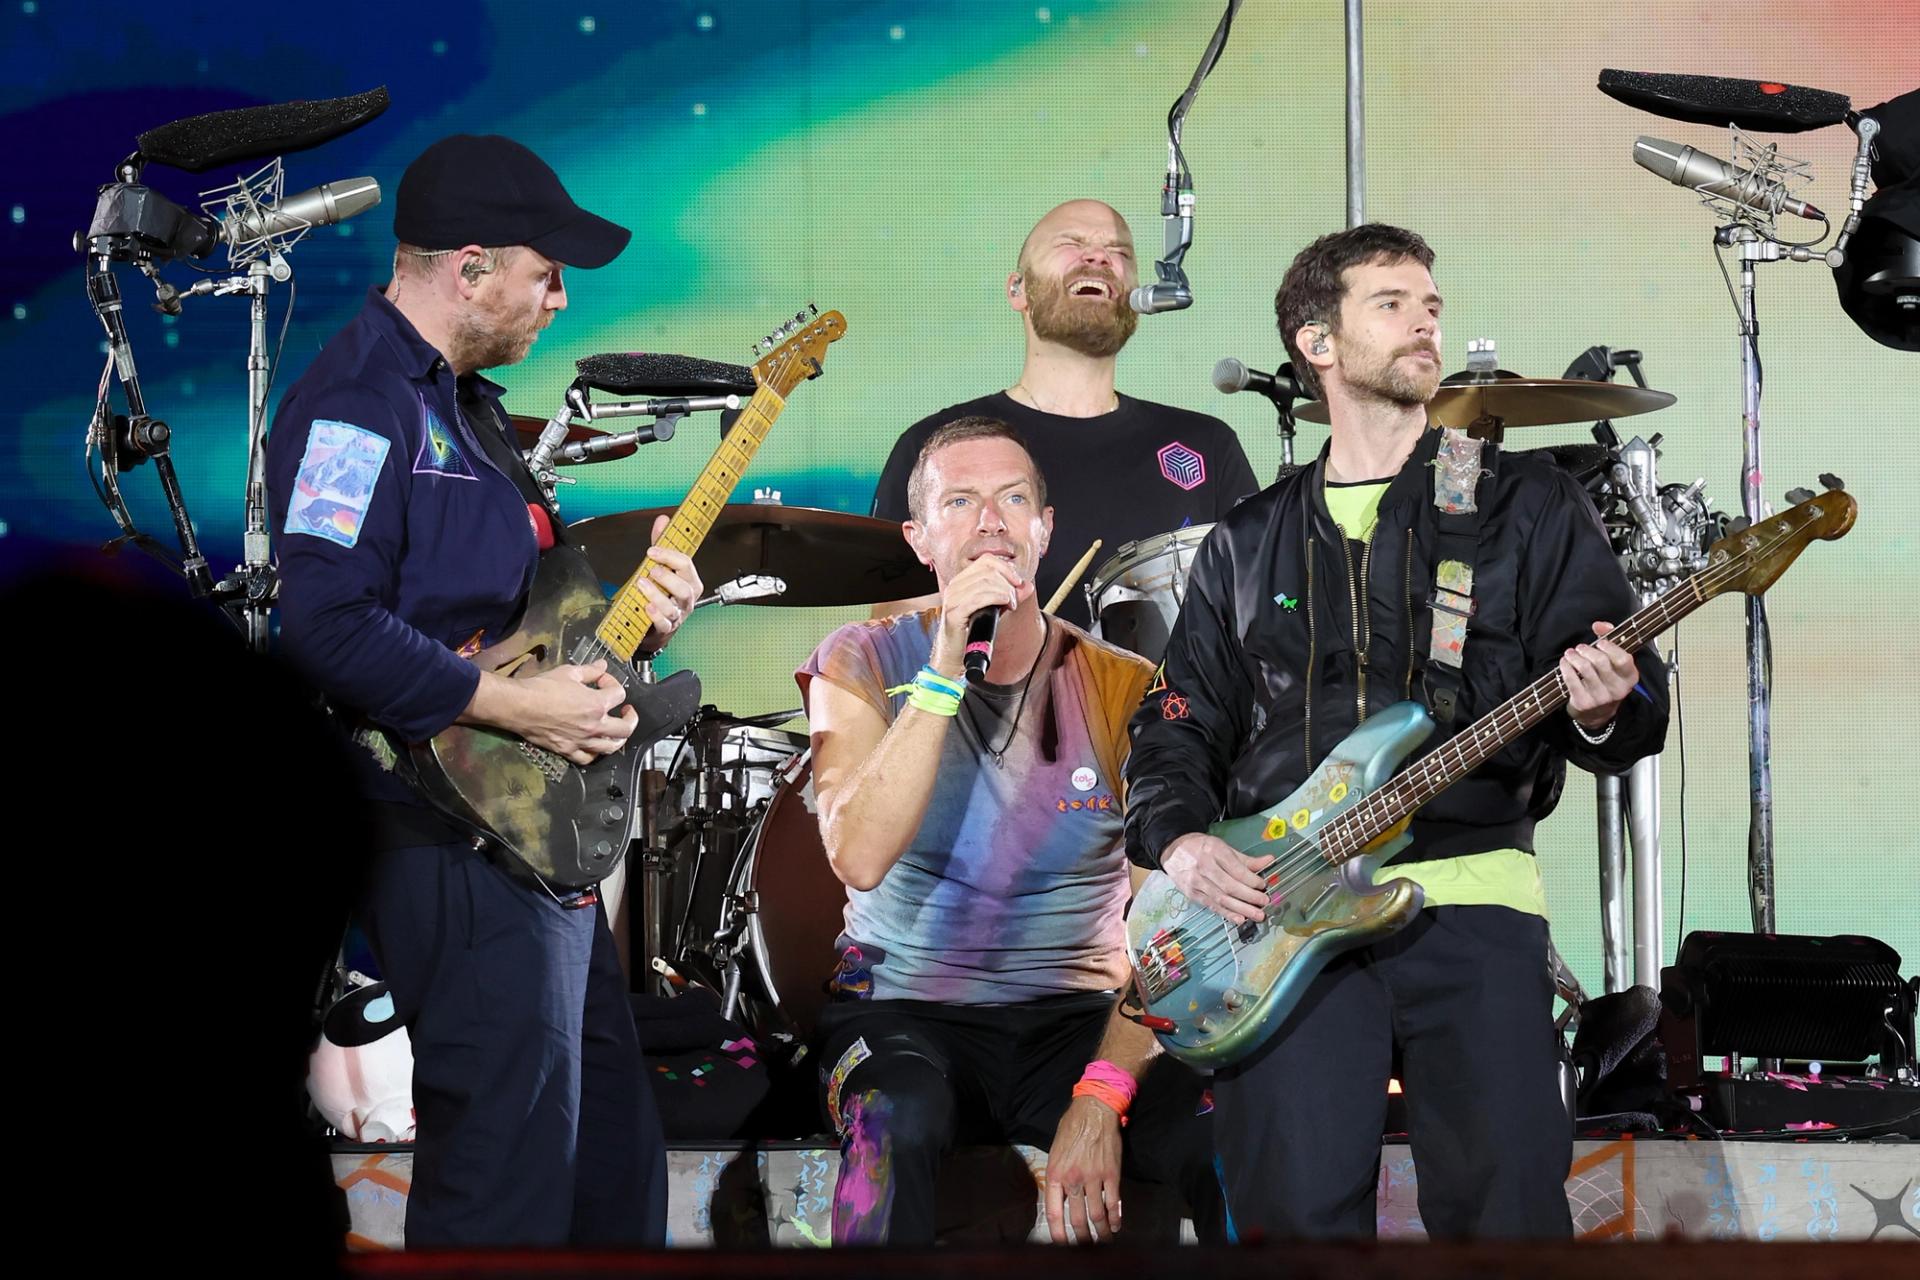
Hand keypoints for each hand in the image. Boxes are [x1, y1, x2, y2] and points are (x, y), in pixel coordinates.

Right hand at [512, 659, 636, 764]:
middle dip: (630, 718)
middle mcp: (594, 725)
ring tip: (617, 731)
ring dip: (618, 738)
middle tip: (627, 711)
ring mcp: (582, 741)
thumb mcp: (569, 672)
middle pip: (625, 728)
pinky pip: (588, 758)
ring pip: (611, 747)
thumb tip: (602, 665)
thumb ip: (590, 671)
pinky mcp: (568, 750)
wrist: (519, 706)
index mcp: (597, 704)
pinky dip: (595, 753)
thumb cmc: (542, 688)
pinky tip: (595, 746)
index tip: (601, 680)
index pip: (619, 695)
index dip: (612, 683)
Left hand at [636, 514, 702, 648]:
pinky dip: (656, 616)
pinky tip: (646, 607)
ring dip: (656, 595)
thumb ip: (662, 544)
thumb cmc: (663, 593)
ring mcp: (678, 615)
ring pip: (673, 607)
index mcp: (690, 581)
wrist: (657, 624)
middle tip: (651, 569)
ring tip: (641, 584)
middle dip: (667, 577)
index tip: (653, 550)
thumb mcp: (663, 566)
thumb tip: (663, 520)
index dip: (670, 556)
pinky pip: (664, 624)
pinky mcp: (667, 628)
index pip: (686, 565)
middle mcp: (687, 599)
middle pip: (684, 588)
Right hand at [928, 553, 1030, 674]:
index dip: (1006, 567)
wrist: (953, 657)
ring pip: (985, 582)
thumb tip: (1027, 586)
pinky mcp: (954, 613)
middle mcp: (954, 586)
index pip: (986, 560)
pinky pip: (978, 598)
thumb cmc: (971, 633)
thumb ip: (1010, 596)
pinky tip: (1005, 604)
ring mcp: (952, 599)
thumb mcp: (994, 610)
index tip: (1018, 582)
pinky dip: (997, 598)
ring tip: (1011, 605)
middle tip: (1015, 599)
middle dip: (1008, 583)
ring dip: (1005, 592)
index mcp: (962, 581)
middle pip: (988, 571)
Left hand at [1044, 1095, 1123, 1243]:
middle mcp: (1073, 1179)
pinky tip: (1117, 1225)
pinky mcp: (1112, 1174)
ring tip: (1103, 1242)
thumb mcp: (1055, 1151)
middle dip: (1081, 1238)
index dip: (1058, 1232)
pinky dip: (1116, 1217)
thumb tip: (1061, 1197)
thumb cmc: (1071, 1128)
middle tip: (1085, 1248)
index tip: (1062, 1245)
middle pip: (1077, 1218)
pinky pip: (1114, 1202)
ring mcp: (1093, 1177)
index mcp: (1056, 1173)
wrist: (1094, 1110)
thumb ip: (1058, 1176)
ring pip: (1097, 1214)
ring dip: (1101, 1232)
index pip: (1054, 1211)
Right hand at [1161, 832, 1268, 925]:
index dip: (1251, 879)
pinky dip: (1226, 914)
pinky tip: (1239, 919)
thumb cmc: (1201, 847)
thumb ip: (1245, 859)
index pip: (1236, 869)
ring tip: (1257, 915)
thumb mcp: (1223, 847)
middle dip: (1249, 896)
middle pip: (1229, 885)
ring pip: (1221, 898)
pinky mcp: (1192, 894)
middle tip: (1264, 902)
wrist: (1173, 850)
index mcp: (1214, 851)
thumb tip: (1269, 861)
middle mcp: (1204, 866)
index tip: (1263, 885)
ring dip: (1241, 909)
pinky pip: (1211, 906)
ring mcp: (1196, 882)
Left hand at [1561, 620, 1637, 729]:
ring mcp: (1601, 698)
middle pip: (1600, 661)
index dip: (1610, 647)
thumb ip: (1610, 639)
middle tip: (1580, 648)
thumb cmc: (1606, 681)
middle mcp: (1618, 689)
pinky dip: (1565, 667)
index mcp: (1630, 678)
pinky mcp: (1584, 703)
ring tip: (1570, 653)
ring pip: (1584, 668)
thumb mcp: (1614, 664)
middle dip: (1587, 650)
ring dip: (1574, 656)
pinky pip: (1571, 679)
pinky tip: (1564, 662)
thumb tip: (1599, 625)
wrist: (1598, 714)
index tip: (1600, 643)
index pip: (1623, 659)